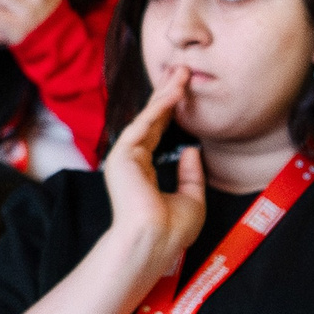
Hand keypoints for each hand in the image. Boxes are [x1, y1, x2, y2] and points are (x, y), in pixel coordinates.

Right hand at [101, 65, 206, 276]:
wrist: (154, 242)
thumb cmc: (172, 230)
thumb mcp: (191, 199)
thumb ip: (191, 175)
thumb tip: (192, 151)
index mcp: (143, 172)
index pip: (157, 134)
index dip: (170, 112)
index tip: (184, 92)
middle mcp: (132, 162)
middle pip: (151, 120)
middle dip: (166, 94)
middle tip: (181, 70)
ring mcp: (125, 157)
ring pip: (147, 117)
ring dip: (164, 93)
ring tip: (181, 72)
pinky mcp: (122, 155)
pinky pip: (143, 124)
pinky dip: (160, 107)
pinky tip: (175, 91)